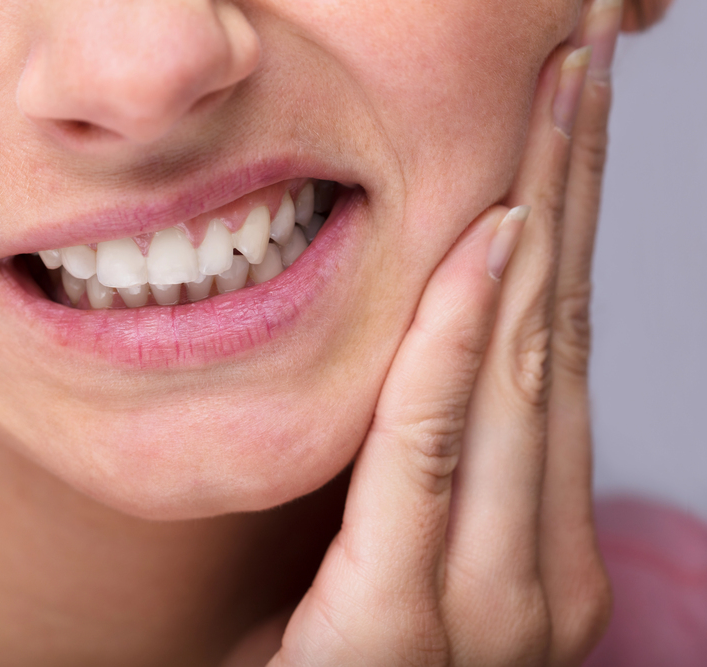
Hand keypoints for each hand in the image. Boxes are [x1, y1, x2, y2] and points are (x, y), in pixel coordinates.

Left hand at [225, 1, 626, 664]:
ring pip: (523, 376)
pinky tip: (488, 241)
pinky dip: (460, 344)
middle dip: (576, 187)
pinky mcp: (404, 630)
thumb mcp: (385, 553)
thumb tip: (426, 343)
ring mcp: (493, 606)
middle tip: (589, 58)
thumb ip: (416, 467)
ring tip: (559, 97)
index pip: (558, 349)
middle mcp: (540, 563)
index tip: (574, 111)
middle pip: (560, 335)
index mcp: (536, 541)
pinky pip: (433, 453)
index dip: (575, 219)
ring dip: (543, 221)